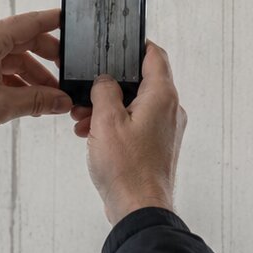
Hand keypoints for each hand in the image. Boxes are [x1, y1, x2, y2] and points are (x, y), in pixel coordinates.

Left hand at [0, 9, 71, 167]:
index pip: (30, 23)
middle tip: (65, 75)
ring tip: (47, 97)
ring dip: (30, 75)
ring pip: (9, 56)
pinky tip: (25, 98)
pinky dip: (12, 80)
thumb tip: (60, 101)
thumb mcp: (0, 107)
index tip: (73, 23)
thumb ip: (37, 100)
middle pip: (22, 40)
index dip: (55, 23)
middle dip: (46, 59)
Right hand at [70, 41, 186, 224]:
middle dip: (109, 86)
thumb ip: (104, 91)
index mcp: (162, 96)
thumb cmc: (126, 168)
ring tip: (82, 120)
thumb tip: (105, 80)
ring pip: (135, 106)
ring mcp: (166, 130)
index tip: (118, 42)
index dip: (136, 45)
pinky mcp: (158, 147)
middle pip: (140, 82)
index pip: (155, 55)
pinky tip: (91, 136)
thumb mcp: (106, 120)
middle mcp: (170, 110)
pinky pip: (136, 126)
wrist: (139, 209)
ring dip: (108, 108)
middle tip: (86, 93)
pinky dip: (115, 126)